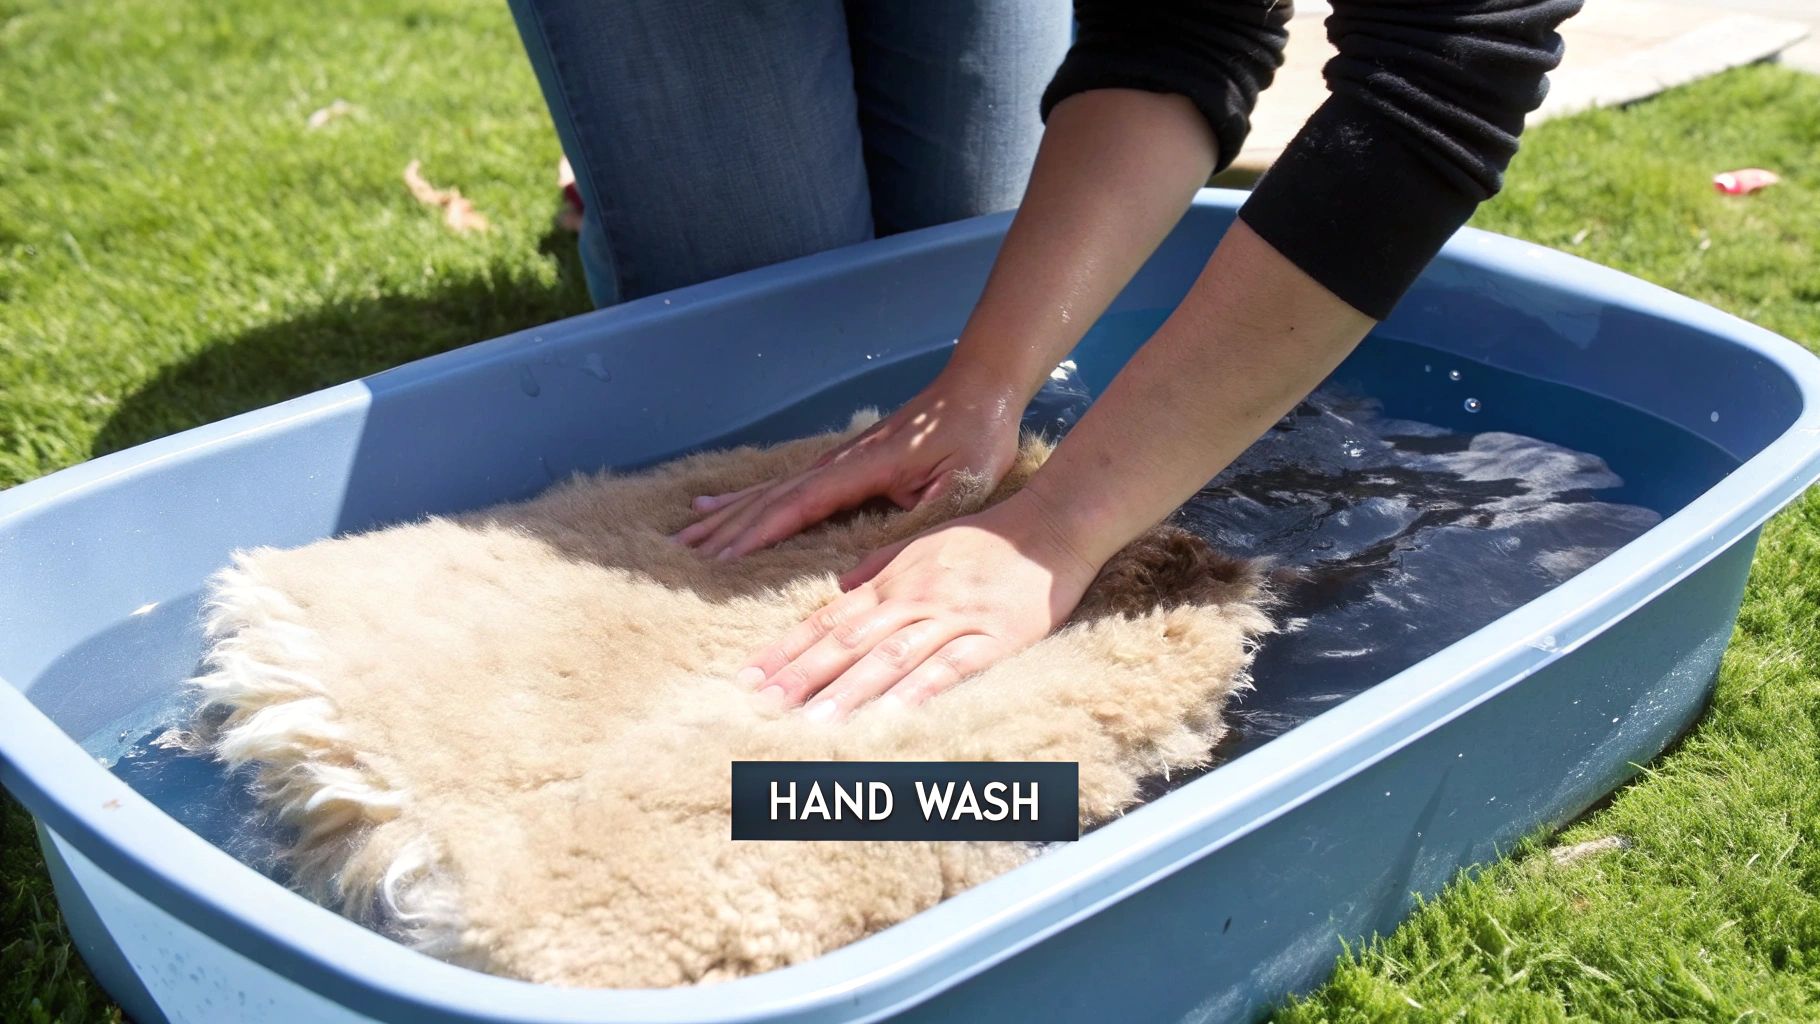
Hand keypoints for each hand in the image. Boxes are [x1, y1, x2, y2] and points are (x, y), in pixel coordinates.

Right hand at [673, 372, 1022, 558]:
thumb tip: (878, 551)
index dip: (760, 532)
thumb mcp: (961, 483)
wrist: (978, 392)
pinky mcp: (839, 463)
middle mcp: (836, 462)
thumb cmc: (974, 439)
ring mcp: (833, 460)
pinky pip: (783, 485)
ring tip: (684, 535)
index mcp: (861, 469)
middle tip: (682, 555)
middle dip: (725, 529)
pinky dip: (746, 498)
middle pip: (770, 498)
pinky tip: (719, 504)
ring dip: (726, 515)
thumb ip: (920, 514)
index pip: (799, 504)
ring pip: (769, 491)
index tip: (723, 557)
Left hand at [734, 490, 1103, 720]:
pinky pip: (951, 667)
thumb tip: (838, 594)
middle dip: (802, 676)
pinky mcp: (992, 638)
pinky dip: (920, 691)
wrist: (1049, 527)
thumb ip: (877, 570)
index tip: (748, 678)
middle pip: (848, 642)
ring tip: (814, 722)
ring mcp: (951, 618)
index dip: (787, 649)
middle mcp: (912, 598)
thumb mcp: (920, 546)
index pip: (827, 619)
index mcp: (891, 581)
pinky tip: (894, 716)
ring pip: (891, 657)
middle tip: (763, 706)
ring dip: (850, 691)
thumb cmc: (985, 539)